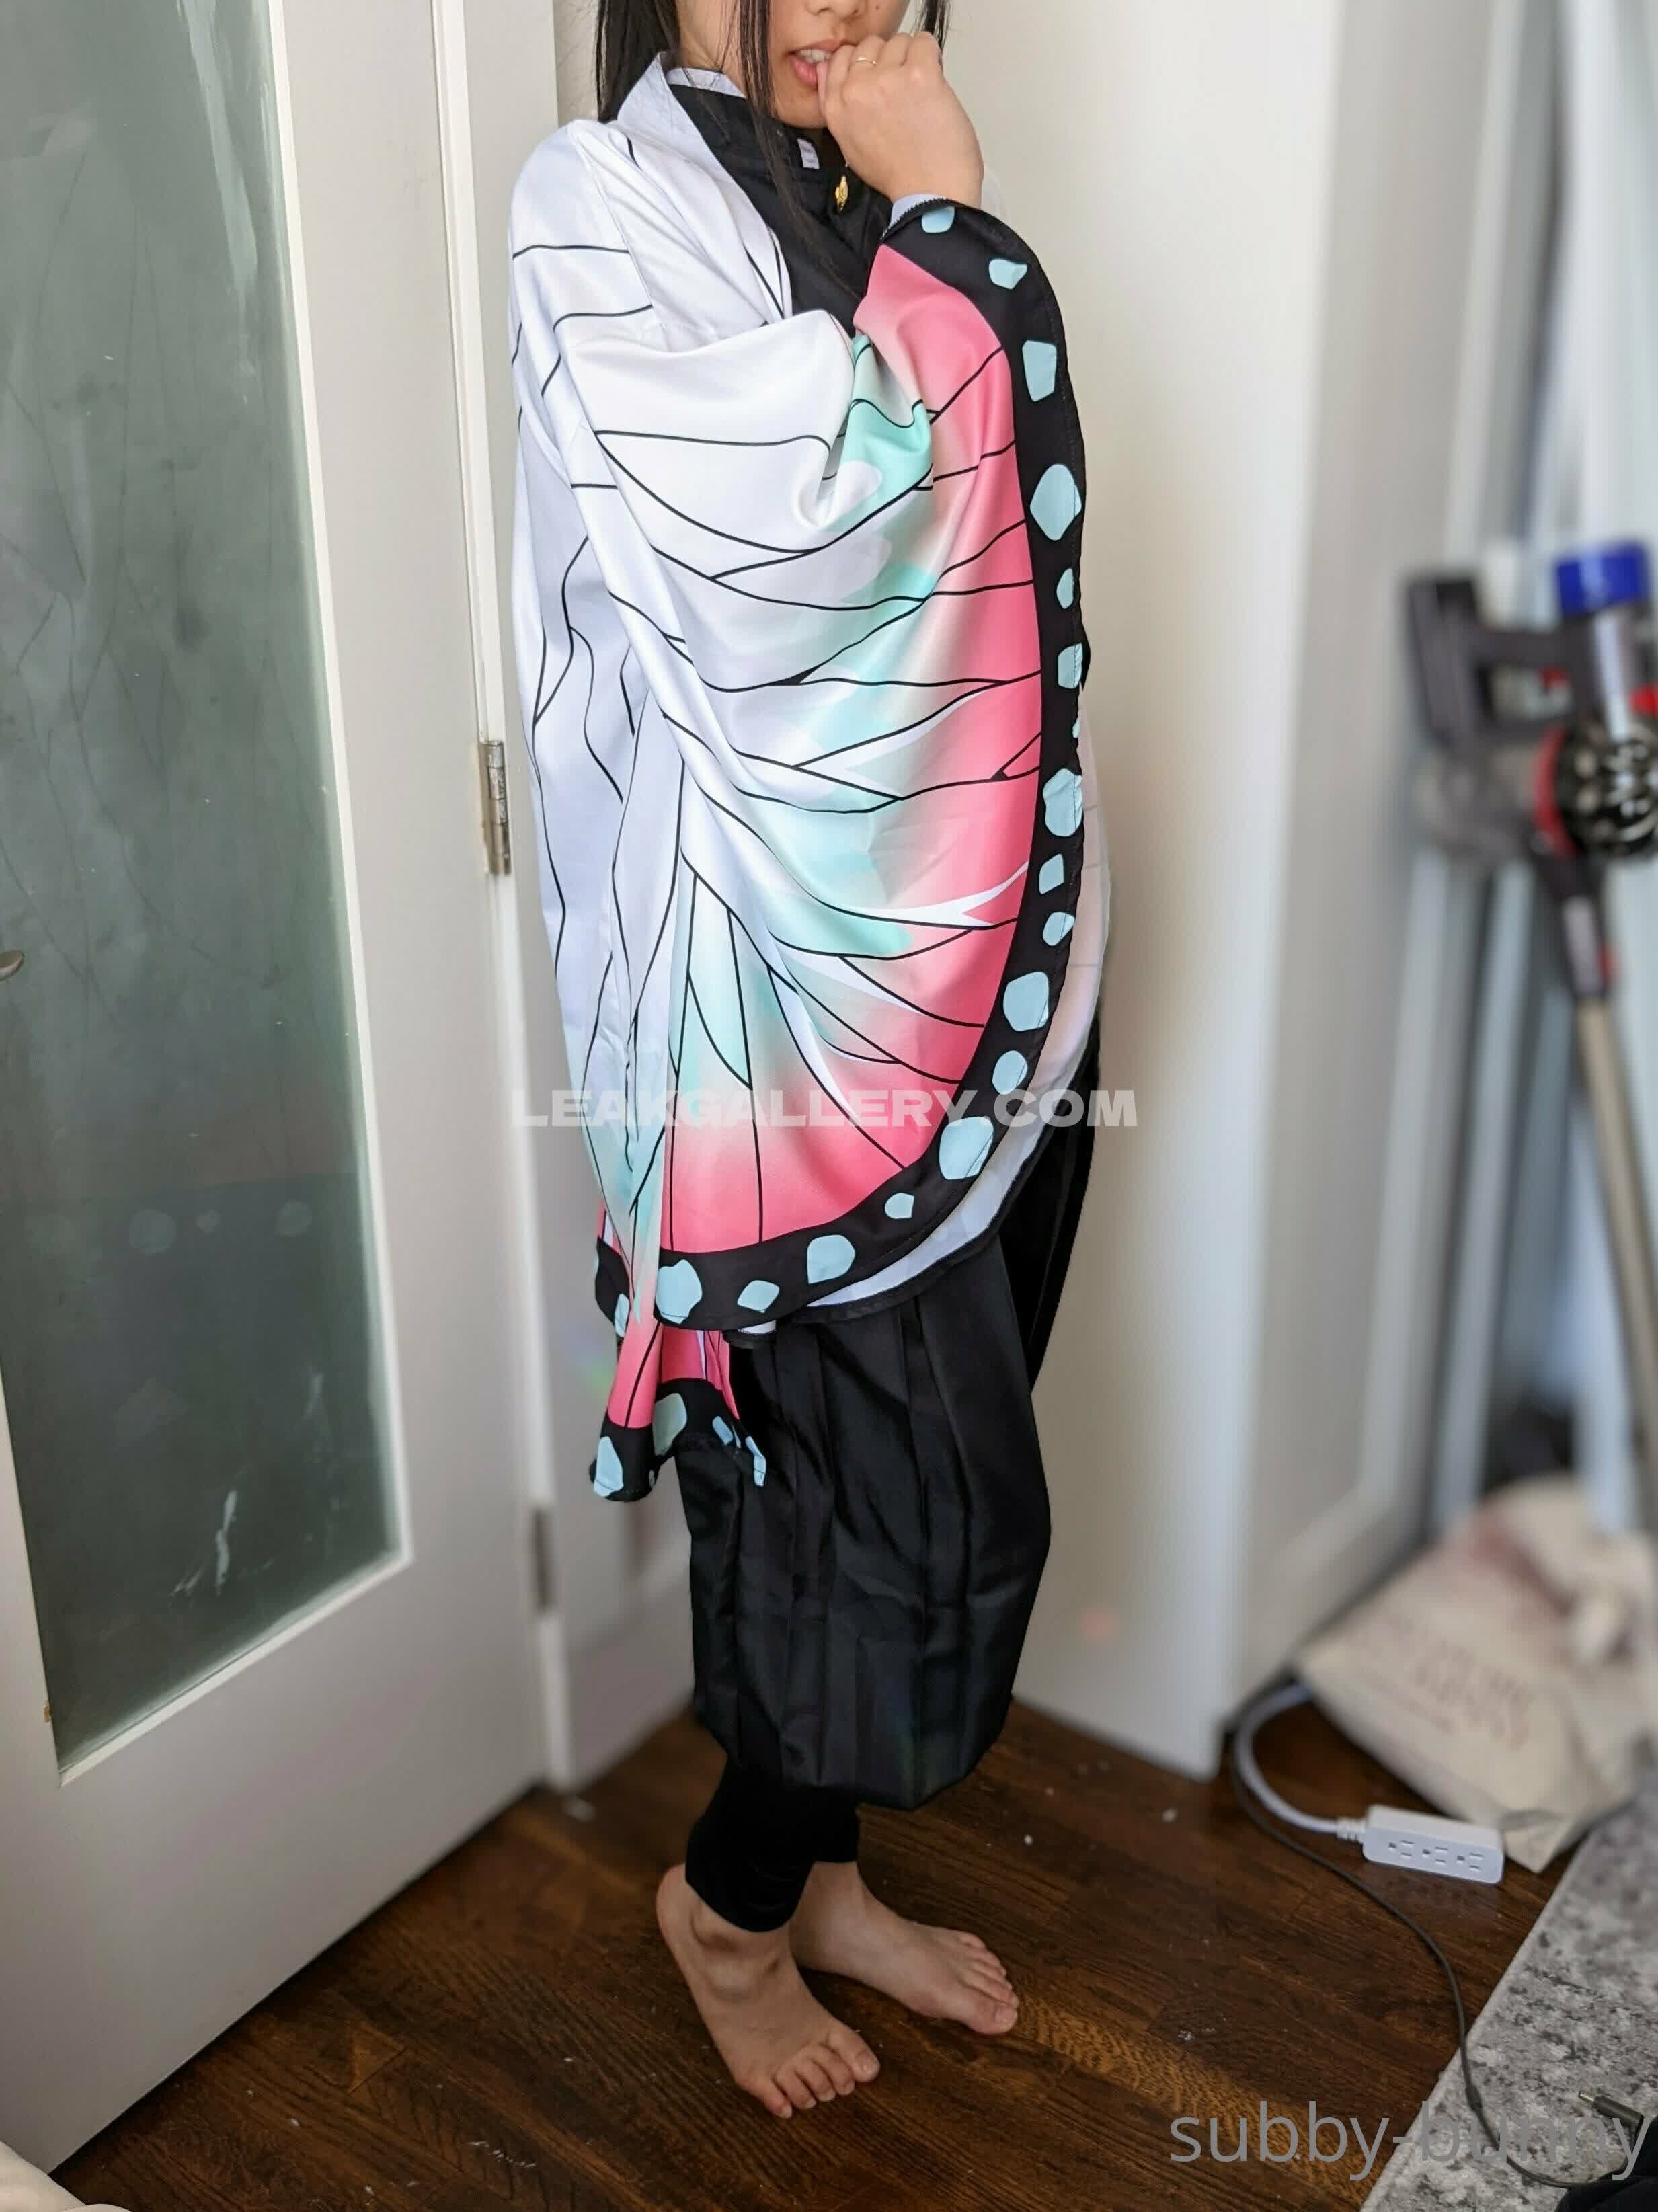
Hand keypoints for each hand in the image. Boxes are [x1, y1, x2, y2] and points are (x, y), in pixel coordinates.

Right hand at [816, 34, 983, 209]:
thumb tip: (826, 71)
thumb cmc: (897, 176)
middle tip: (903, 92)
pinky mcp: (918, 74)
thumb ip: (838, 106)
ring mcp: (886, 79)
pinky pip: (924, 42)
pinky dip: (934, 58)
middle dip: (889, 61)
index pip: (840, 57)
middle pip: (870, 45)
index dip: (864, 64)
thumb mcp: (851, 144)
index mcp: (836, 108)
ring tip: (920, 95)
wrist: (930, 195)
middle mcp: (856, 90)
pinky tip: (934, 85)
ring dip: (913, 61)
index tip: (878, 79)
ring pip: (899, 42)